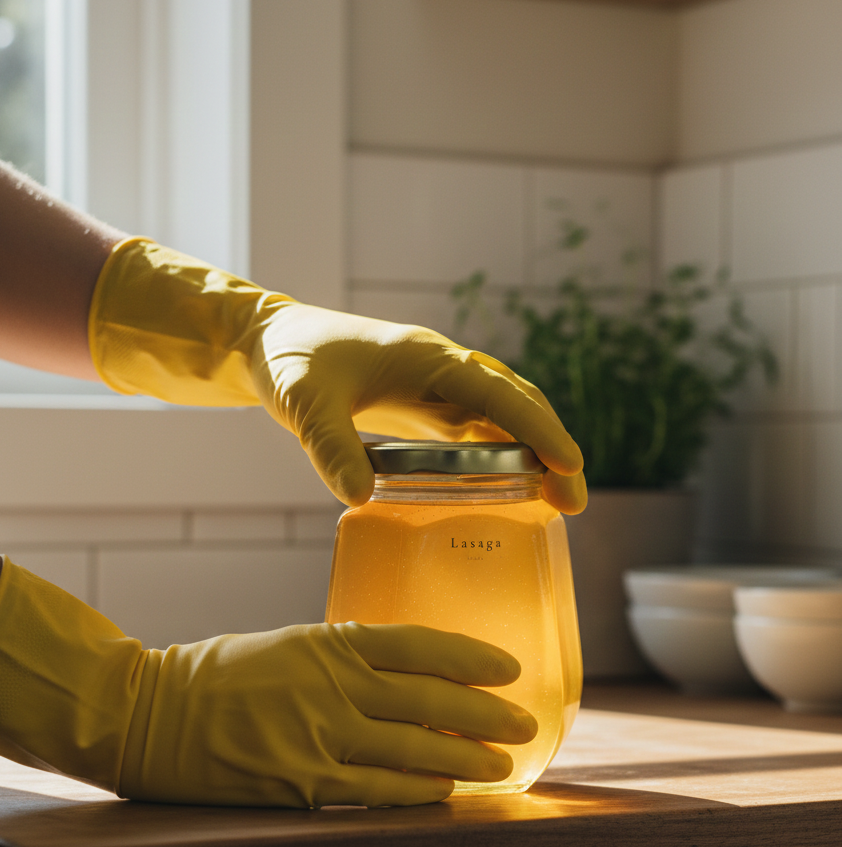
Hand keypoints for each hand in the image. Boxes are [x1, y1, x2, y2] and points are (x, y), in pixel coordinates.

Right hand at [0, 560, 536, 806]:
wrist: (147, 712)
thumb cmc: (217, 673)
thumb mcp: (288, 644)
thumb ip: (344, 658)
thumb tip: (406, 677)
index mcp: (329, 642)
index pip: (419, 644)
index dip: (471, 657)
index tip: (508, 668)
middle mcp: (333, 686)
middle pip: (431, 699)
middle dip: (486, 714)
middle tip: (525, 723)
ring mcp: (320, 737)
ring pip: (414, 749)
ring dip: (466, 758)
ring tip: (504, 763)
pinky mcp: (302, 784)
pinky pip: (377, 790)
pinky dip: (418, 791)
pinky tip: (447, 791)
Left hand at [249, 302, 586, 511]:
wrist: (272, 343)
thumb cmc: (291, 362)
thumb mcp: (304, 404)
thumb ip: (330, 447)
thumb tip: (359, 497)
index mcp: (427, 357)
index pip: (498, 393)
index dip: (538, 428)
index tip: (569, 464)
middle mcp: (444, 369)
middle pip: (518, 405)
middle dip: (553, 448)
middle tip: (573, 501)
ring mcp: (439, 387)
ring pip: (505, 419)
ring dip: (536, 456)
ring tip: (559, 504)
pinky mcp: (427, 407)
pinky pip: (479, 432)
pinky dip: (505, 458)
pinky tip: (516, 491)